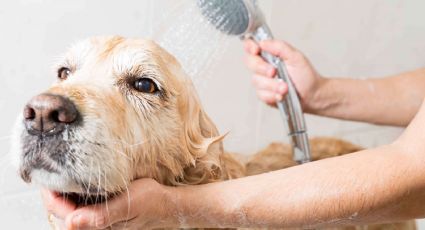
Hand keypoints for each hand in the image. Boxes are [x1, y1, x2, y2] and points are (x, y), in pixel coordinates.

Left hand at [42, 178, 175, 229]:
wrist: (166, 204)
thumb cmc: (150, 203)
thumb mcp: (127, 205)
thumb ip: (100, 216)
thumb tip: (71, 223)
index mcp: (96, 226)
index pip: (59, 211)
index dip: (49, 192)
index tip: (45, 172)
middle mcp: (93, 225)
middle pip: (60, 209)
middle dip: (53, 190)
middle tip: (49, 167)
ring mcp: (97, 218)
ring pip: (69, 205)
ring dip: (63, 189)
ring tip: (60, 169)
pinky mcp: (101, 211)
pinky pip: (80, 202)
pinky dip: (74, 190)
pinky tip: (77, 178)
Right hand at [243, 39, 324, 109]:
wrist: (312, 95)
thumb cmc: (305, 76)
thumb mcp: (296, 57)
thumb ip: (280, 47)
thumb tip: (264, 42)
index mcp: (269, 54)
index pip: (251, 46)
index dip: (249, 46)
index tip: (256, 50)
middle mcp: (263, 66)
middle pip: (250, 63)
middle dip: (262, 68)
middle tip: (274, 72)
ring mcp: (262, 81)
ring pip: (256, 81)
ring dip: (272, 85)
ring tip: (285, 87)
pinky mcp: (264, 94)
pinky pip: (261, 94)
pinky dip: (272, 95)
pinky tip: (281, 94)